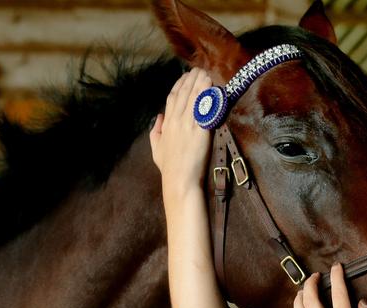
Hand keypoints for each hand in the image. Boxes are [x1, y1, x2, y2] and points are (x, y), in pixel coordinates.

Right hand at [149, 67, 212, 194]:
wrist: (180, 179)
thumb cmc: (169, 167)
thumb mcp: (156, 148)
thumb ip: (156, 131)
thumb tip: (158, 116)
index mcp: (166, 124)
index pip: (172, 98)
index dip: (179, 85)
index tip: (186, 77)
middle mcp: (176, 121)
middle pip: (183, 94)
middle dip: (191, 80)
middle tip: (198, 70)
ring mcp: (188, 125)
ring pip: (194, 98)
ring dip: (200, 84)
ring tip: (206, 73)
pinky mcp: (201, 131)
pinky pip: (204, 110)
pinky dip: (207, 97)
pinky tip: (211, 88)